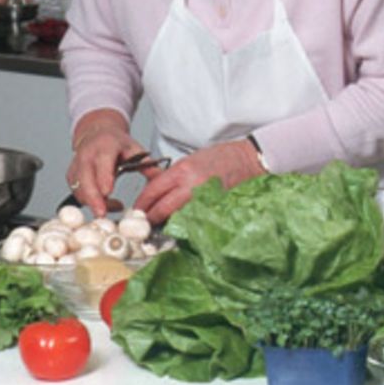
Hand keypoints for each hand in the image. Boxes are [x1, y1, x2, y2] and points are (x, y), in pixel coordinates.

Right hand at [67, 123, 142, 217]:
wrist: (96, 133)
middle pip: (85, 179)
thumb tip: (159, 176)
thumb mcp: (134, 148)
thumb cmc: (115, 143)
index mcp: (105, 146)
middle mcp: (87, 155)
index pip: (102, 163)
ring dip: (93, 202)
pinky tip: (102, 204)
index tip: (107, 192)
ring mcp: (76, 165)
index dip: (104, 178)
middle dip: (93, 198)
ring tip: (113, 206)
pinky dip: (87, 201)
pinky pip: (76, 191)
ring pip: (79, 188)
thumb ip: (146, 163)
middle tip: (102, 213)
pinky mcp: (71, 175)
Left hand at [133, 140, 264, 223]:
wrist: (247, 160)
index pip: (153, 189)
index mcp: (182, 170)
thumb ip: (173, 176)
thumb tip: (157, 192)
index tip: (136, 210)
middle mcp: (190, 184)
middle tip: (142, 224)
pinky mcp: (213, 207)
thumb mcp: (191, 160)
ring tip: (158, 227)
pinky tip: (179, 225)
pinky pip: (193, 219)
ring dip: (166, 223)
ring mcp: (202, 198)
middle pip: (161, 207)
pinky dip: (184, 223)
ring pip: (176, 217)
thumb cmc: (221, 157)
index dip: (142, 202)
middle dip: (149, 217)